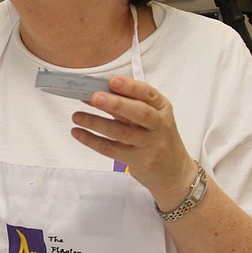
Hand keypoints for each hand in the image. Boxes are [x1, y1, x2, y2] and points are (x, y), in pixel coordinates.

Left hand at [70, 75, 194, 206]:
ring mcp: (150, 144)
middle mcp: (159, 125)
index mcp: (162, 108)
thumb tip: (97, 90)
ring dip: (96, 123)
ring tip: (77, 115)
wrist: (174, 172)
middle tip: (94, 97)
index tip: (112, 81)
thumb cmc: (157, 138)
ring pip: (121, 133)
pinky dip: (92, 140)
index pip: (148, 94)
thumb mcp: (152, 117)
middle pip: (138, 113)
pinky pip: (112, 149)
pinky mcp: (139, 161)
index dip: (130, 86)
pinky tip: (78, 132)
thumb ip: (129, 104)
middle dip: (115, 103)